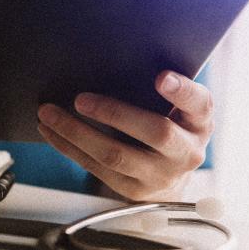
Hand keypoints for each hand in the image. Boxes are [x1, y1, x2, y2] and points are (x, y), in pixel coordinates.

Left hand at [36, 71, 213, 201]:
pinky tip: (50, 130)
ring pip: (115, 155)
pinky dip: (68, 147)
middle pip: (156, 133)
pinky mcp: (133, 190)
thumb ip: (162, 89)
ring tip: (48, 113)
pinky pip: (95, 167)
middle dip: (114, 113)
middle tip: (80, 99)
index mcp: (200, 123)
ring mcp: (160, 175)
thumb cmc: (169, 126)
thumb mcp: (178, 108)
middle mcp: (187, 152)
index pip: (200, 104)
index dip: (182, 91)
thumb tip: (117, 60)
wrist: (171, 175)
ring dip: (76, 132)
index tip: (161, 77)